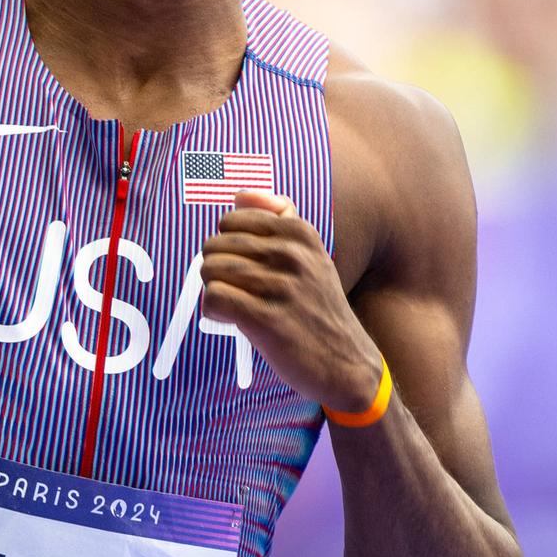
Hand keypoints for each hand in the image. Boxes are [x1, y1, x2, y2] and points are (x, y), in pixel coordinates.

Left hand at [200, 192, 380, 410]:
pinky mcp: (267, 319)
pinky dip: (212, 310)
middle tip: (235, 290)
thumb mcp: (311, 254)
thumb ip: (280, 219)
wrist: (346, 363)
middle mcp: (291, 254)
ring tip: (233, 305)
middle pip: (214, 245)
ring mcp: (280, 286)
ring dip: (213, 289)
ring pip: (210, 270)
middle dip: (215, 268)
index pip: (230, 221)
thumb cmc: (317, 306)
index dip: (226, 245)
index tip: (242, 266)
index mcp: (299, 232)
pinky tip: (228, 319)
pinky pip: (214, 298)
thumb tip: (240, 193)